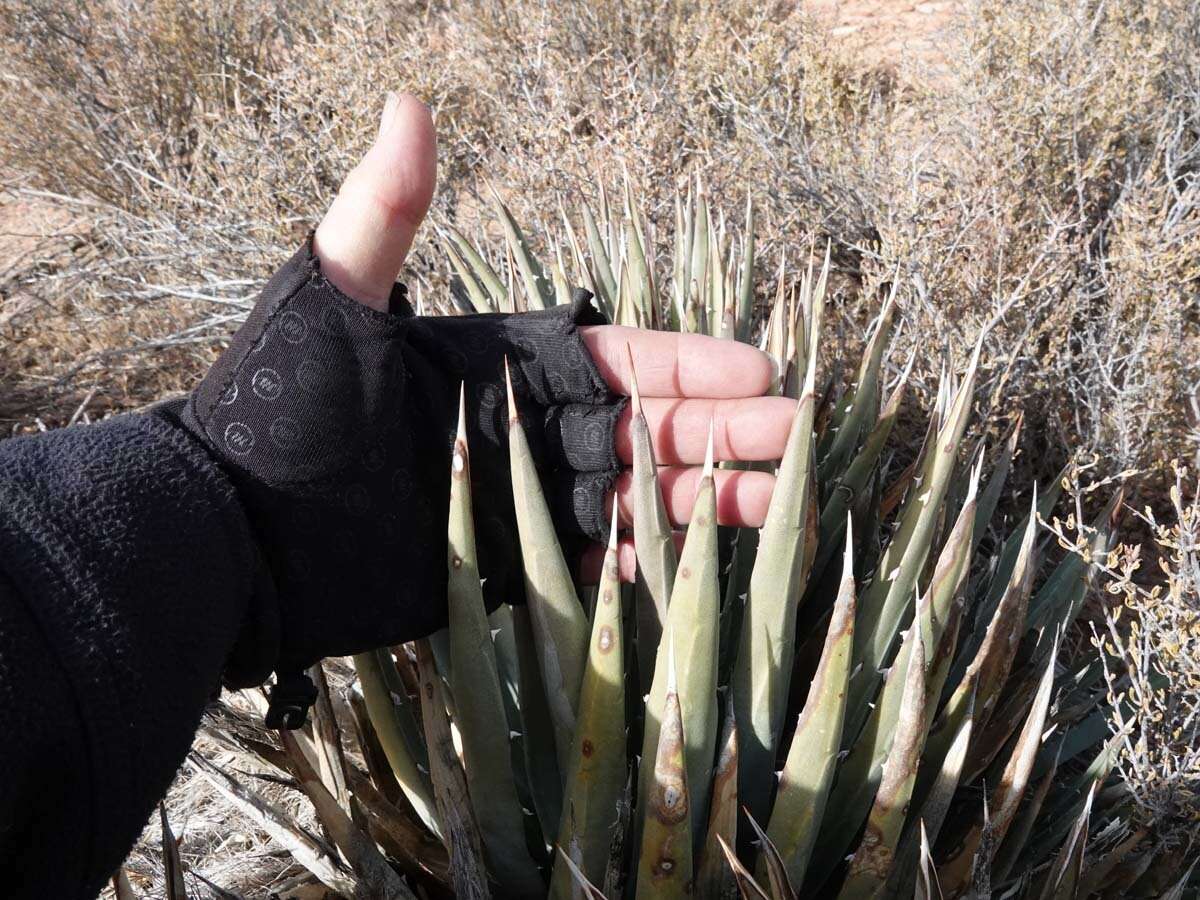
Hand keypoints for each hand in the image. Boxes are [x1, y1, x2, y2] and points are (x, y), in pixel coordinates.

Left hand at [312, 93, 793, 582]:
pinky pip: (586, 563)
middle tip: (793, 436)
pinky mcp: (497, 565)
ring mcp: (513, 501)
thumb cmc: (279, 404)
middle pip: (642, 430)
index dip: (686, 366)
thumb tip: (409, 102)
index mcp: (497, 366)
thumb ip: (382, 213)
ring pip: (631, 498)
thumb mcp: (329, 298)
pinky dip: (640, 561)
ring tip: (773, 496)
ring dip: (702, 497)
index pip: (615, 363)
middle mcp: (518, 431)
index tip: (756, 369)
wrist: (233, 528)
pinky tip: (694, 558)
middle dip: (717, 430)